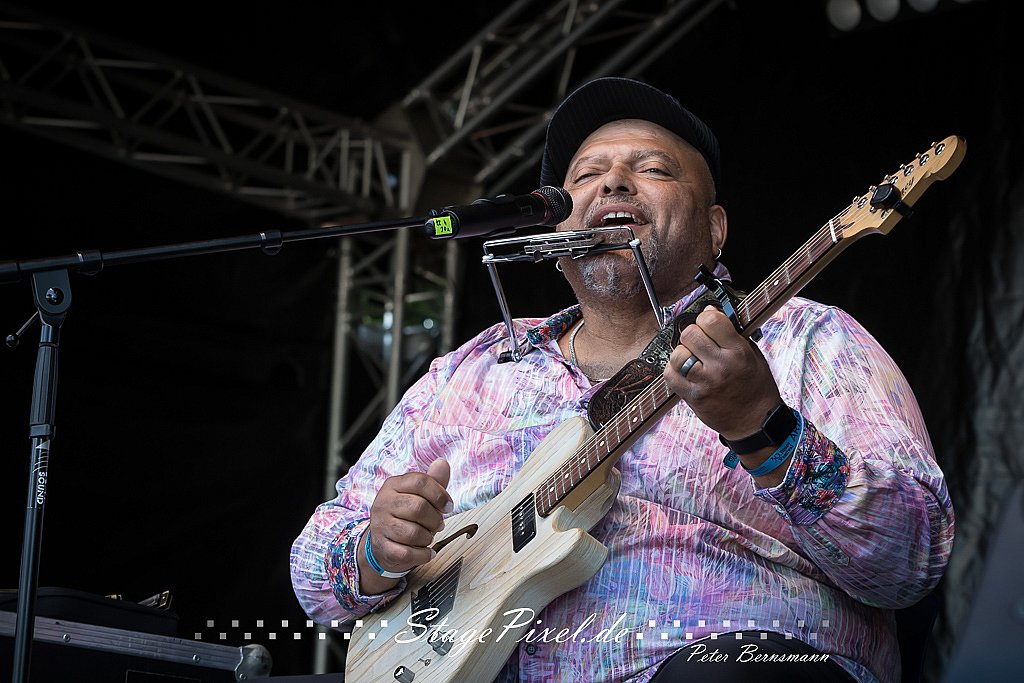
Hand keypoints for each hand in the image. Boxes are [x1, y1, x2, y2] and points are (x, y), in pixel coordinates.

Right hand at [358, 459, 451, 593]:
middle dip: (435, 519)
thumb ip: (433, 481)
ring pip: (414, 533)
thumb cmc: (404, 515)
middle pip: (418, 507)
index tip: (448, 506)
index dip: (440, 494)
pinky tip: (426, 551)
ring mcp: (380, 526)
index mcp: (393, 485)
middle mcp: (383, 503)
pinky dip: (423, 555)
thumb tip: (442, 463)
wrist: (382, 542)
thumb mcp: (418, 495)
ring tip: (427, 536)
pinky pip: (408, 554)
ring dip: (428, 538)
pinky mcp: (382, 547)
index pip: (420, 482)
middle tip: (437, 524)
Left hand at [662, 306, 780, 439]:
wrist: (755, 422)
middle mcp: (721, 366)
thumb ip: (732, 334)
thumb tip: (710, 312)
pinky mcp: (693, 397)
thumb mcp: (753, 355)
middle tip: (700, 343)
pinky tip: (685, 372)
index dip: (706, 318)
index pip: (711, 320)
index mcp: (738, 351)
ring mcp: (705, 382)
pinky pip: (670, 375)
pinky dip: (673, 370)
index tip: (708, 324)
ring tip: (693, 359)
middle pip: (689, 334)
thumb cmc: (755, 387)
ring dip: (682, 353)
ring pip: (677, 354)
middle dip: (693, 335)